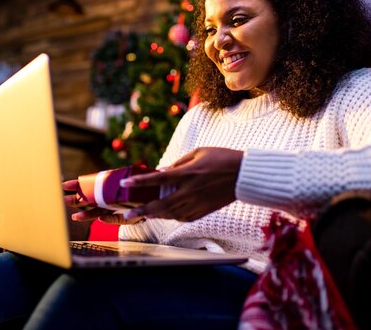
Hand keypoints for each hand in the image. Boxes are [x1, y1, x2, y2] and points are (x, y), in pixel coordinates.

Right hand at [62, 179, 143, 224]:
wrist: (156, 197)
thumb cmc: (141, 189)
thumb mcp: (129, 180)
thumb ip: (117, 177)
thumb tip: (109, 178)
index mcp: (108, 190)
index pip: (90, 187)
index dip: (78, 186)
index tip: (64, 185)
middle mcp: (110, 200)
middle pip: (90, 201)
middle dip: (77, 201)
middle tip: (64, 200)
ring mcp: (116, 209)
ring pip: (98, 212)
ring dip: (87, 215)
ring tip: (74, 217)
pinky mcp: (126, 217)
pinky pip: (115, 218)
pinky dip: (108, 219)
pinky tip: (100, 219)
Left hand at [121, 147, 242, 221]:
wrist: (245, 175)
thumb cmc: (222, 158)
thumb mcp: (198, 153)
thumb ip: (178, 163)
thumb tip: (162, 173)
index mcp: (188, 174)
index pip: (158, 180)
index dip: (140, 181)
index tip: (125, 183)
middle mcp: (190, 191)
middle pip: (161, 205)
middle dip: (142, 210)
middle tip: (127, 213)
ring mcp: (198, 203)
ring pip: (171, 214)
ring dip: (156, 214)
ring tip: (144, 213)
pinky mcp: (205, 211)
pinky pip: (184, 218)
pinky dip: (173, 216)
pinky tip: (167, 214)